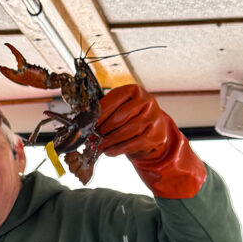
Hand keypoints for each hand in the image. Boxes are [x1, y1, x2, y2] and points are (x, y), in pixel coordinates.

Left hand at [95, 84, 205, 198]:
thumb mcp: (121, 106)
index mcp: (134, 90)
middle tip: (90, 137)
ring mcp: (153, 118)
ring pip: (126, 132)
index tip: (88, 124)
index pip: (113, 100)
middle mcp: (146, 101)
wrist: (154, 127)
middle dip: (102, 129)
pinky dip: (118, 149)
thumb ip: (106, 111)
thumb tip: (86, 123)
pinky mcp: (156, 135)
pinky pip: (133, 144)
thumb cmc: (132, 116)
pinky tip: (109, 151)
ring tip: (98, 145)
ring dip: (108, 141)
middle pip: (119, 118)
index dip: (99, 114)